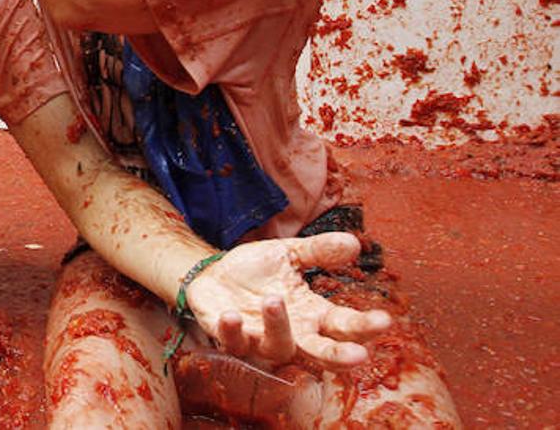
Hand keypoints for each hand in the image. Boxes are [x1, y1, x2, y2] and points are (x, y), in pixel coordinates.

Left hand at [185, 233, 391, 369]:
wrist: (213, 274)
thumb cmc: (256, 270)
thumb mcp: (288, 254)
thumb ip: (318, 251)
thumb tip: (354, 243)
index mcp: (311, 313)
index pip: (344, 325)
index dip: (364, 326)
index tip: (385, 320)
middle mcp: (291, 333)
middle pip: (319, 353)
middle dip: (339, 355)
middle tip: (359, 355)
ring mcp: (260, 338)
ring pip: (277, 347)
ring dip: (278, 327)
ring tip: (273, 300)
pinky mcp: (230, 337)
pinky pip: (233, 342)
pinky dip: (232, 332)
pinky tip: (232, 316)